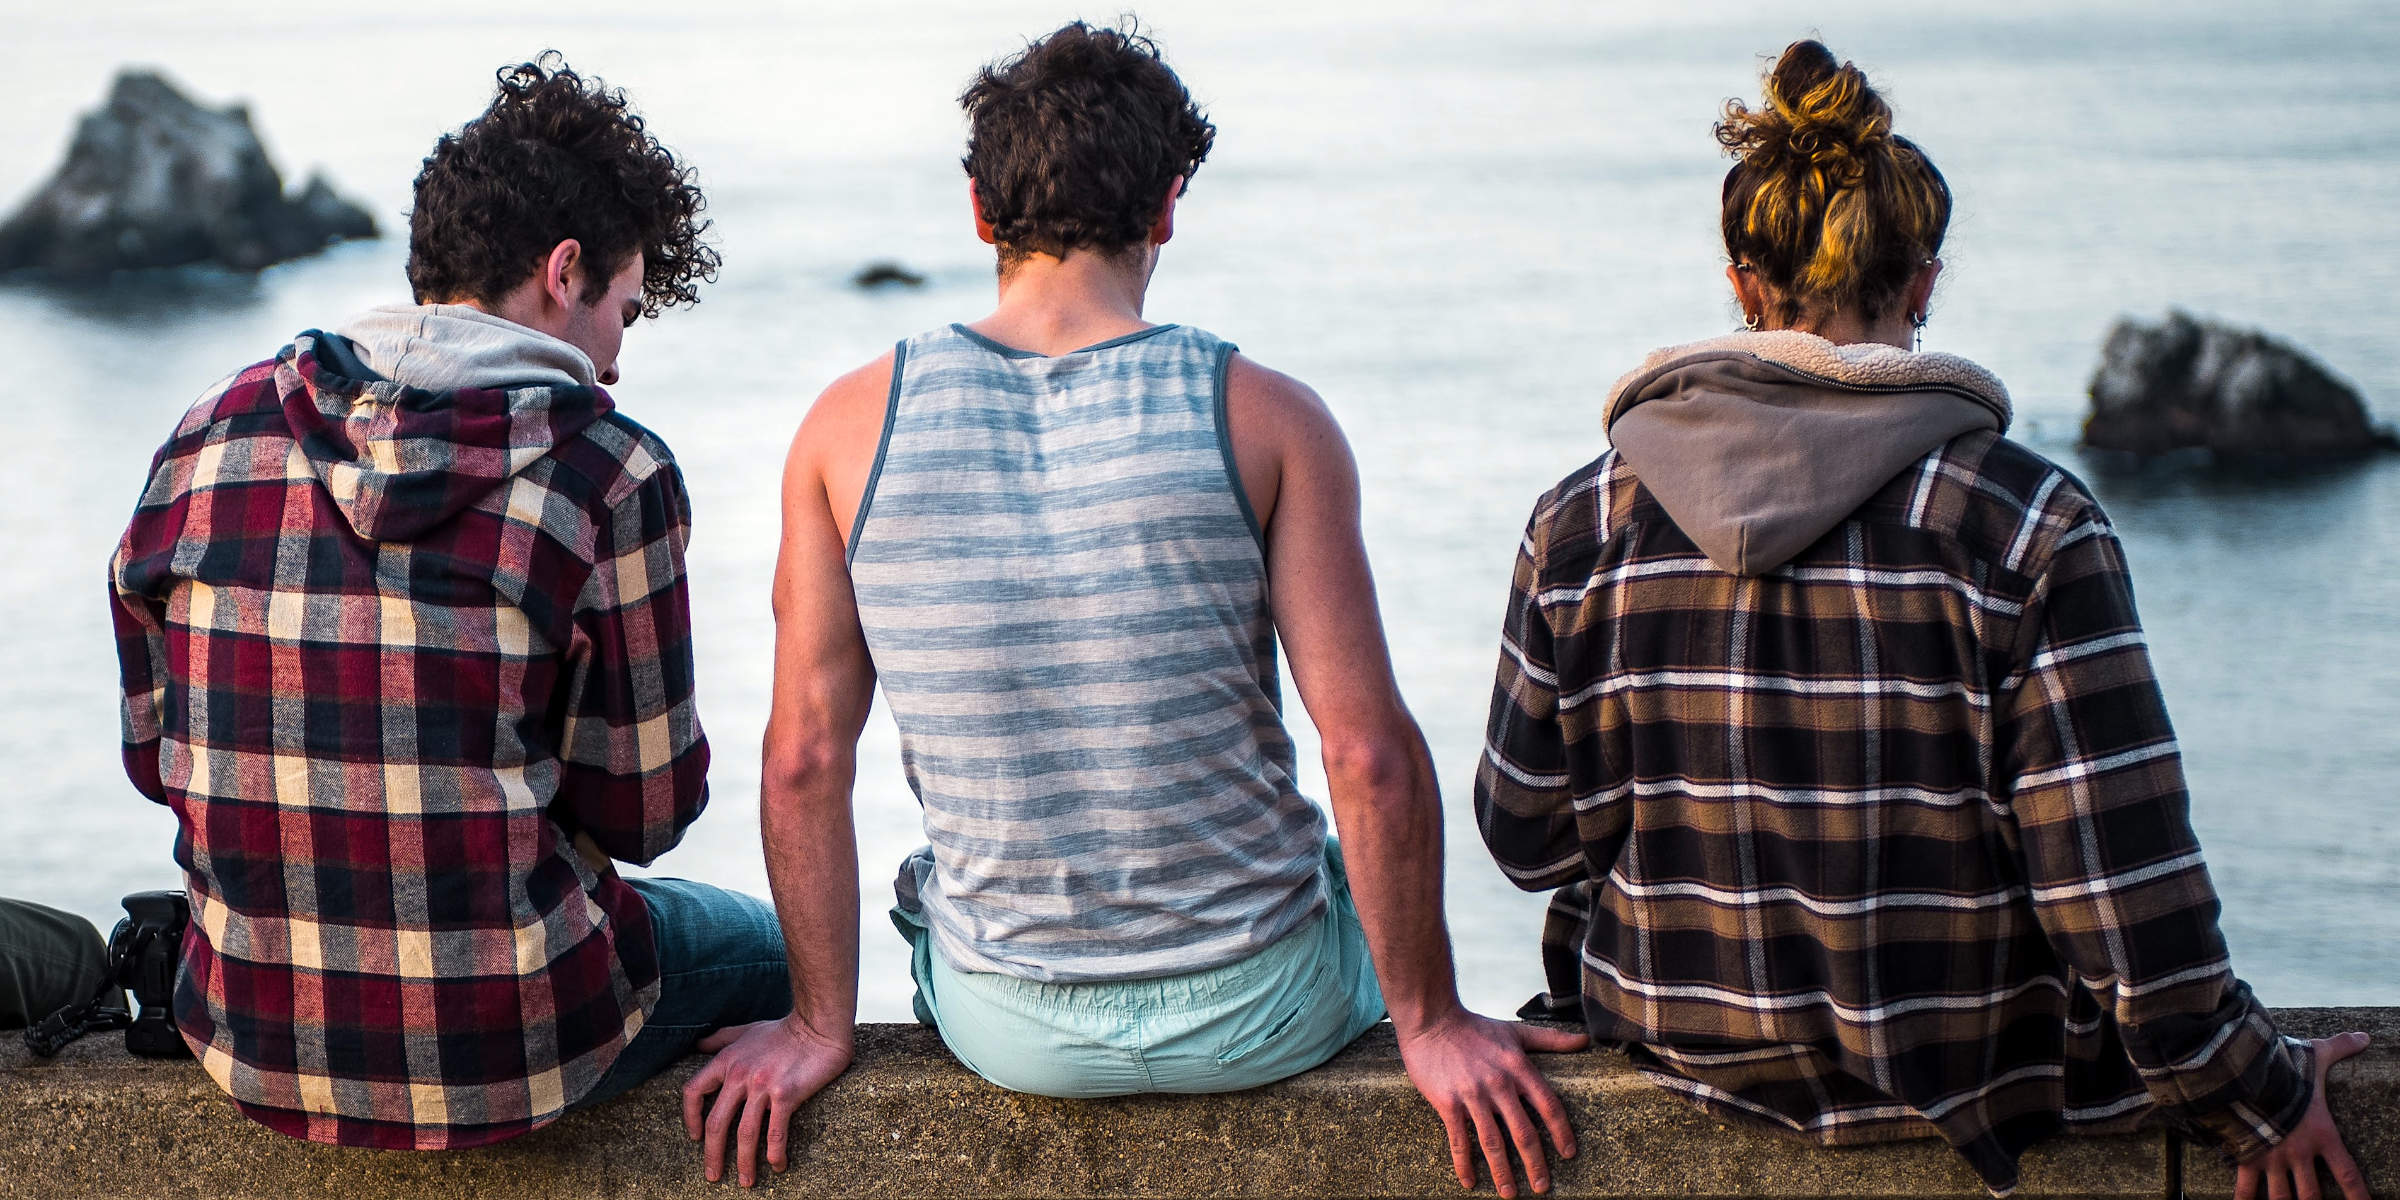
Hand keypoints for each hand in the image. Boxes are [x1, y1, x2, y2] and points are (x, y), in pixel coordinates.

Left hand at [681, 1014, 855, 1186]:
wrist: (818, 1026)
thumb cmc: (784, 1029)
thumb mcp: (747, 1031)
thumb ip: (721, 1039)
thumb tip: (699, 1044)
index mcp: (727, 1061)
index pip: (694, 1092)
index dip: (690, 1118)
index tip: (695, 1137)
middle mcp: (740, 1075)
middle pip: (717, 1123)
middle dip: (712, 1155)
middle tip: (713, 1176)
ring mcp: (763, 1086)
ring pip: (745, 1134)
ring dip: (744, 1163)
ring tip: (746, 1182)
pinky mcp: (787, 1095)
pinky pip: (776, 1133)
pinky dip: (775, 1154)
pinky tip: (777, 1166)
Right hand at [1395, 1009, 1589, 1195]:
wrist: (1432, 1020)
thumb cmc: (1475, 1027)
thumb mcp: (1515, 1032)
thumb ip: (1551, 1039)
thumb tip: (1585, 1040)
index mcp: (1518, 1068)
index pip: (1548, 1106)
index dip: (1561, 1132)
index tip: (1569, 1154)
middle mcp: (1499, 1084)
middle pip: (1523, 1132)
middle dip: (1535, 1163)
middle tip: (1542, 1186)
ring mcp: (1472, 1095)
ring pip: (1493, 1142)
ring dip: (1502, 1172)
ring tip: (1510, 1193)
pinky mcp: (1447, 1102)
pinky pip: (1458, 1140)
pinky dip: (1464, 1163)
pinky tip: (1469, 1181)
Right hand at [2236, 1031, 2370, 1199]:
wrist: (2242, 1077)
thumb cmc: (2282, 1069)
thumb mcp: (2315, 1056)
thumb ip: (2340, 1047)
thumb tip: (2365, 1036)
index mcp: (2322, 1135)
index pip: (2348, 1174)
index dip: (2359, 1196)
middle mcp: (2299, 1154)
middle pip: (2313, 1196)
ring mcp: (2272, 1159)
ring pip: (2282, 1198)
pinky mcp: (2247, 1158)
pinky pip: (2245, 1189)